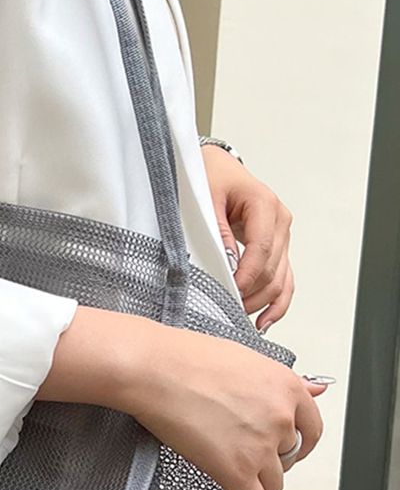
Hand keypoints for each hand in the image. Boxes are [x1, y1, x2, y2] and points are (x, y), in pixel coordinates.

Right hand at [39, 306, 329, 489]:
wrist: (154, 369)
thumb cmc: (186, 358)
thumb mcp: (245, 358)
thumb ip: (281, 383)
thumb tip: (315, 389)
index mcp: (287, 387)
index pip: (312, 429)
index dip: (298, 444)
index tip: (286, 450)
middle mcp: (281, 417)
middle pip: (289, 458)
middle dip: (270, 461)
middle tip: (246, 455)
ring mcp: (261, 446)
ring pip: (273, 484)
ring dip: (255, 483)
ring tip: (233, 476)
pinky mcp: (236, 470)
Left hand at [201, 144, 293, 332]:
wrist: (215, 168)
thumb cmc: (209, 177)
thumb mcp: (204, 197)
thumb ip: (216, 230)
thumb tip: (227, 263)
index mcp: (264, 204)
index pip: (262, 249)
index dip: (246, 276)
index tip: (227, 293)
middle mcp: (280, 221)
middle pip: (272, 269)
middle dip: (250, 294)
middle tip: (224, 310)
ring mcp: (282, 236)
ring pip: (280, 279)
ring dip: (261, 303)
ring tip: (239, 320)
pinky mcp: (277, 248)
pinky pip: (284, 280)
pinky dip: (277, 303)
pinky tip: (264, 322)